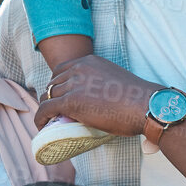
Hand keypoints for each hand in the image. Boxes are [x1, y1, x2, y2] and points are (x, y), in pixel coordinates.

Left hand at [34, 53, 158, 137]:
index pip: (62, 70)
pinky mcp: (71, 102)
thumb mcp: (114, 80)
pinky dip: (40, 118)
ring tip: (48, 119)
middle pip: (53, 82)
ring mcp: (74, 85)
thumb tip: (100, 98)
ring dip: (46, 108)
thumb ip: (101, 83)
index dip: (58, 83)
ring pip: (48, 96)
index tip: (59, 95)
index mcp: (90, 61)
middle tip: (54, 110)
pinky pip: (46, 109)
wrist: (145, 106)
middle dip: (51, 96)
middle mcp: (79, 69)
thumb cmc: (137, 99)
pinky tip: (41, 124)